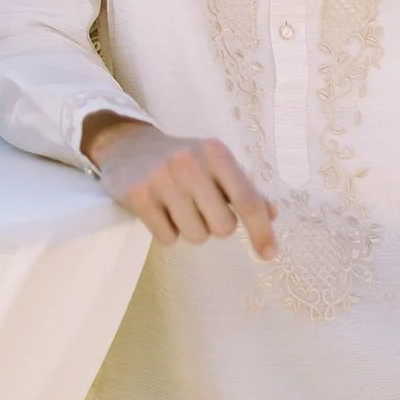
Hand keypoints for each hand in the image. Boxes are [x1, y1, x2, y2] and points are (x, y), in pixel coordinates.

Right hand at [84, 117, 277, 259]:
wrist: (128, 145)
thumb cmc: (182, 158)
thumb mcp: (215, 163)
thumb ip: (244, 188)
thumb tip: (271, 214)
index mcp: (215, 153)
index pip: (247, 200)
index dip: (261, 231)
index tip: (269, 254)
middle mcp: (189, 163)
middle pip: (223, 228)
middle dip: (215, 225)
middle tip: (201, 208)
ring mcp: (161, 179)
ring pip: (196, 236)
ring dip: (191, 229)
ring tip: (178, 206)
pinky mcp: (138, 196)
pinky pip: (167, 238)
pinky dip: (167, 231)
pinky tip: (159, 209)